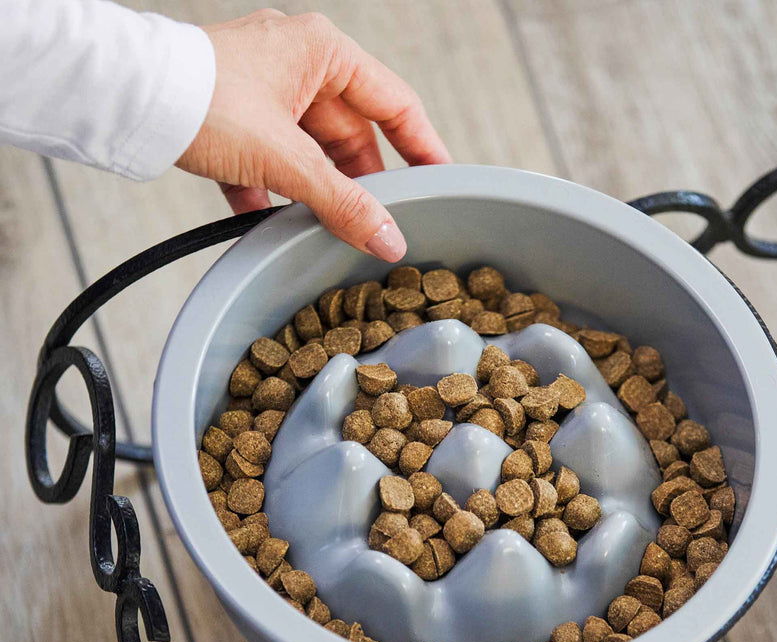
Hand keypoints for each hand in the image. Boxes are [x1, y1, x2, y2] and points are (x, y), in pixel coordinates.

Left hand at [177, 8, 449, 259]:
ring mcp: (265, 91)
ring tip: (324, 232)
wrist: (121, 97)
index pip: (396, 104)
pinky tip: (270, 223)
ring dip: (316, 194)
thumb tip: (389, 240)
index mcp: (323, 52)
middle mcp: (298, 65)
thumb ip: (344, 203)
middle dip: (361, 186)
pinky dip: (273, 194)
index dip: (424, 149)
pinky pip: (271, 163)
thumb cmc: (202, 99)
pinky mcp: (234, 117)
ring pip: (312, 154)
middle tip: (378, 228)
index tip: (442, 186)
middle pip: (353, 137)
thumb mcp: (286, 160)